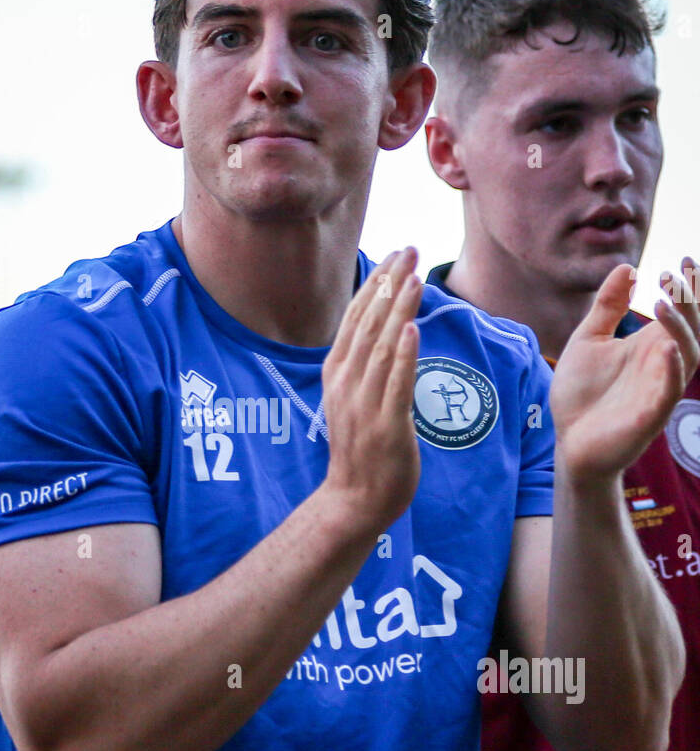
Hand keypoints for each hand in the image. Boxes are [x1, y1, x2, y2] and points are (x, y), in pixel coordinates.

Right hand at [320, 247, 421, 531]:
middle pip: (368, 323)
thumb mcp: (354, 397)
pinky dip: (404, 355)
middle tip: (407, 250)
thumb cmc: (360, 449)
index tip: (393, 255)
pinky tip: (413, 329)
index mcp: (337, 373)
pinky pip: (395, 384)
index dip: (374, 284)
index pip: (355, 318)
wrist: (353, 499)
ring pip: (382, 347)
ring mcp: (364, 404)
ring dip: (398, 310)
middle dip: (389, 284)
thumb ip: (368, 364)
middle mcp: (346, 383)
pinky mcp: (386, 425)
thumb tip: (391, 329)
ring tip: (413, 277)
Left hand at [550, 258, 699, 481]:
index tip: (684, 259)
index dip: (689, 287)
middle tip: (675, 274)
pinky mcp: (650, 415)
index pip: (681, 313)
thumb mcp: (589, 340)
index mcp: (650, 345)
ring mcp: (658, 389)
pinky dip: (672, 370)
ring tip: (663, 301)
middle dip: (691, 301)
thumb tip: (626, 268)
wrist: (568, 441)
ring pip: (688, 355)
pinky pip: (669, 391)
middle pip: (692, 328)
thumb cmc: (581, 394)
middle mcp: (661, 364)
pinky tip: (665, 348)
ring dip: (680, 327)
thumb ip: (608, 306)